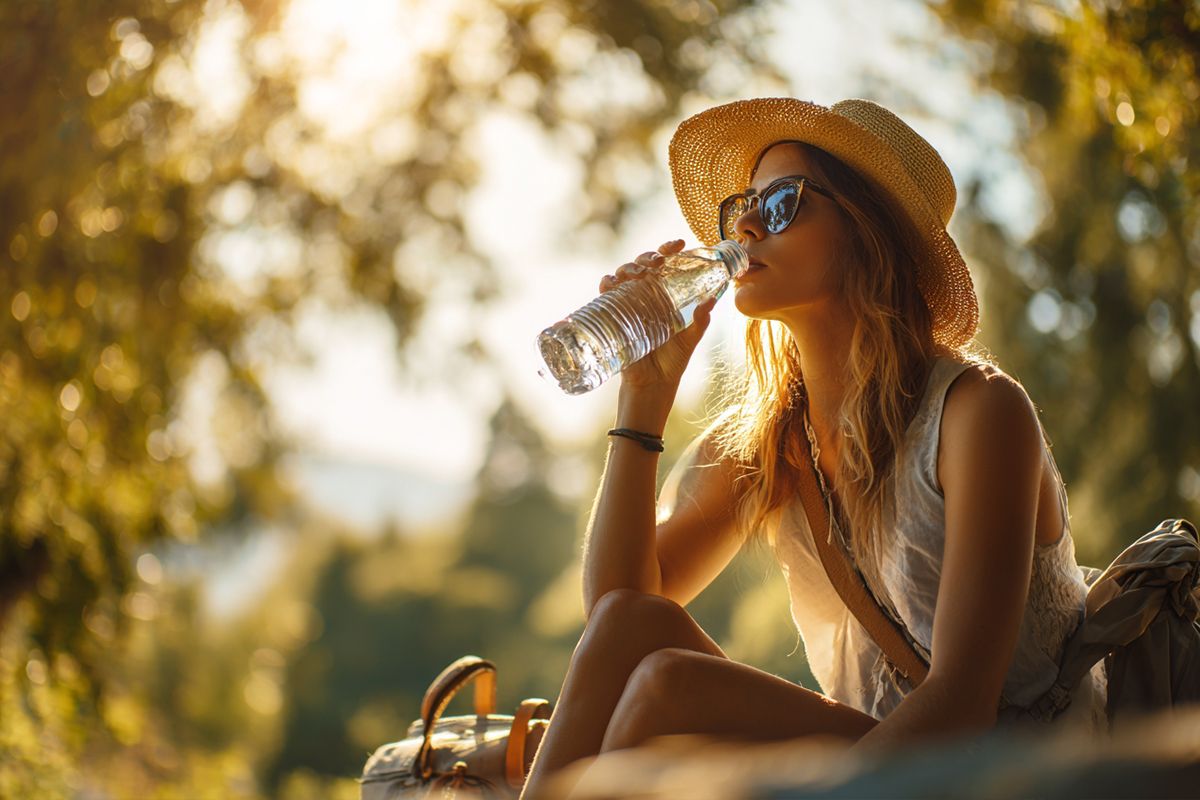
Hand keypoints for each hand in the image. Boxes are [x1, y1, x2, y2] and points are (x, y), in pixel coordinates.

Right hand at [598, 239, 718, 392]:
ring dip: (628, 267)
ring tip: (637, 273)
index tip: (679, 243)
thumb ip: (700, 320)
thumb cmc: (672, 361)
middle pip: (643, 265)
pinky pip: (606, 293)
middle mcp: (647, 295)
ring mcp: (629, 304)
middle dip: (647, 257)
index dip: (670, 249)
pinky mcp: (614, 315)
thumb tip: (712, 300)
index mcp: (666, 295)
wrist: (652, 385)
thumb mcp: (690, 338)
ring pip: (624, 274)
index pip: (667, 265)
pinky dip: (607, 284)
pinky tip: (611, 283)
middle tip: (657, 262)